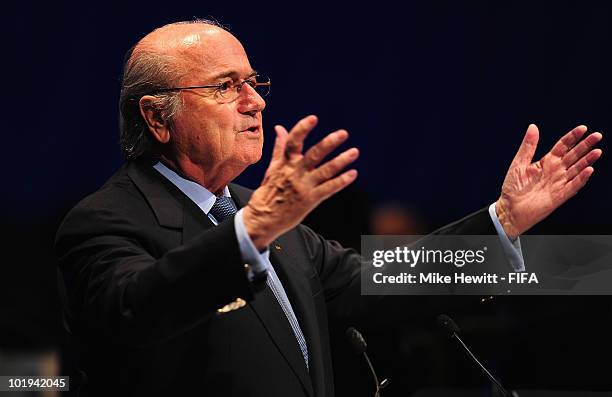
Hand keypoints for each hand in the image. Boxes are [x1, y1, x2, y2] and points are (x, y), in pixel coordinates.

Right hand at [243, 115, 358, 249]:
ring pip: (325, 171)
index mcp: (285, 163)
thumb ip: (279, 148)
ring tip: (354, 152)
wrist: (263, 219)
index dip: (303, 129)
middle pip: (314, 155)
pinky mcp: (310, 200)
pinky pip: (328, 189)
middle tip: (343, 133)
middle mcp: (294, 173)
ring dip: (341, 160)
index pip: (293, 142)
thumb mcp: (272, 168)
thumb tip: (280, 128)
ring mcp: (303, 187)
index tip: (313, 118)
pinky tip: (353, 174)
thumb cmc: (267, 192)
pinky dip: (341, 181)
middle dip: (329, 143)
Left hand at [496, 124, 601, 238]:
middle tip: (597, 135)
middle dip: (585, 145)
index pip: (563, 146)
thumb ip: (528, 146)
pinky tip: (588, 170)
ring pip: (577, 169)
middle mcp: (555, 171)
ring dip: (587, 160)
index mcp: (546, 162)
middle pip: (574, 155)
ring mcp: (559, 183)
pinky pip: (573, 186)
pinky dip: (581, 178)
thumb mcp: (519, 163)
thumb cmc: (513, 187)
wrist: (509, 209)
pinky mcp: (560, 196)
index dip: (573, 137)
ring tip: (597, 151)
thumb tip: (533, 127)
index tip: (583, 128)